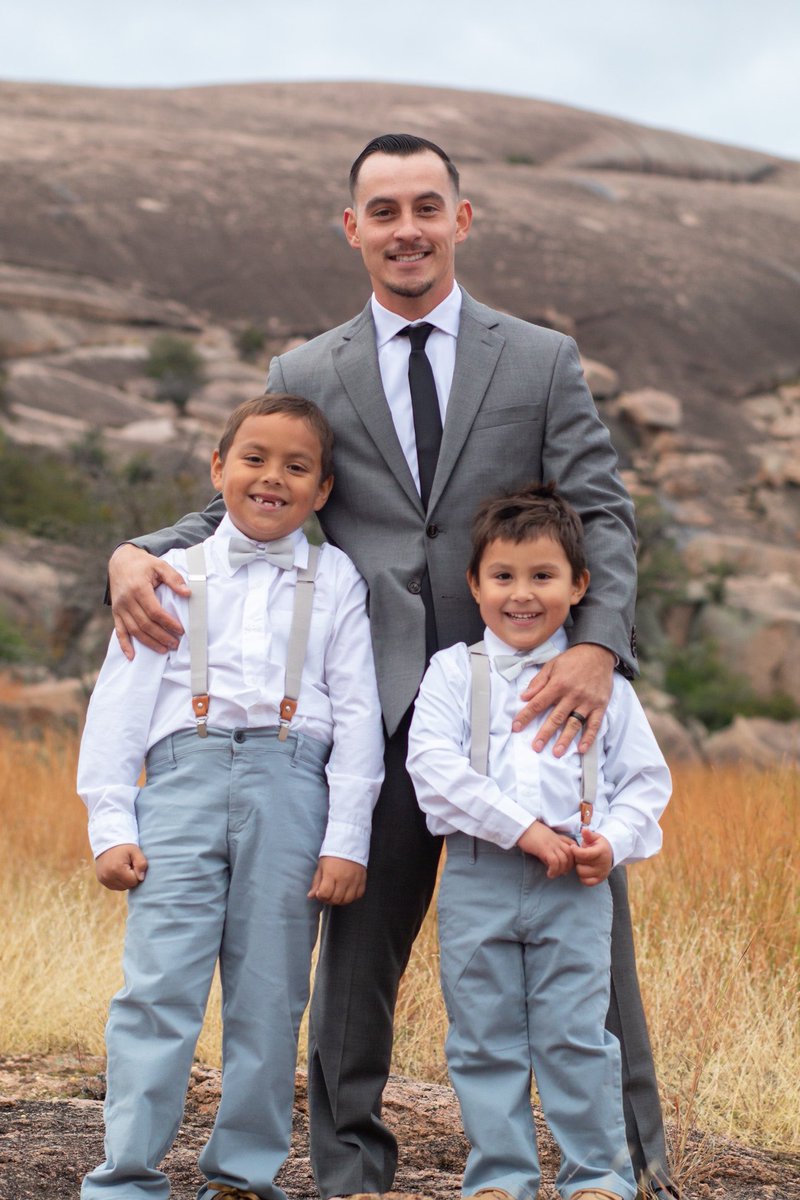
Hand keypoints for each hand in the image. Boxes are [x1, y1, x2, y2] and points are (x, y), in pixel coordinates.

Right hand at [95, 844, 148, 890]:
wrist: (108, 842)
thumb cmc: (124, 847)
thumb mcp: (135, 851)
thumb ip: (141, 864)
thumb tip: (141, 878)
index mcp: (117, 869)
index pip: (134, 881)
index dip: (136, 873)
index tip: (133, 864)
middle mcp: (108, 876)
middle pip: (128, 886)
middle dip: (131, 877)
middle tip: (128, 865)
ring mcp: (103, 879)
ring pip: (122, 887)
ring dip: (125, 880)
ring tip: (123, 867)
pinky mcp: (102, 880)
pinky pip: (115, 886)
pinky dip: (119, 881)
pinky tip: (118, 871)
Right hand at [109, 543, 189, 659]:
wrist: (121, 560)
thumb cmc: (143, 564)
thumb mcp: (160, 565)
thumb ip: (174, 578)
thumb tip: (187, 593)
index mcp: (139, 588)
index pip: (155, 611)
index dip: (168, 623)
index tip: (180, 630)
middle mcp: (127, 600)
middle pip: (145, 624)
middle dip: (161, 636)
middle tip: (175, 644)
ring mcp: (119, 607)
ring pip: (134, 630)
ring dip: (148, 642)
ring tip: (163, 649)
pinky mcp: (116, 612)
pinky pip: (119, 631)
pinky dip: (124, 645)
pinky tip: (132, 656)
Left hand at [307, 856, 366, 904]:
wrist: (349, 843)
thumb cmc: (332, 855)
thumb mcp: (321, 866)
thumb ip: (316, 882)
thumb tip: (311, 896)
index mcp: (331, 874)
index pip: (325, 894)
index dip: (321, 896)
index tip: (320, 892)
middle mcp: (344, 878)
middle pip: (336, 899)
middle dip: (329, 899)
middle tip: (328, 894)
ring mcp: (354, 880)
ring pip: (347, 900)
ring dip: (340, 900)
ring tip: (337, 894)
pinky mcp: (362, 880)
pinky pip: (358, 895)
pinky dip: (352, 896)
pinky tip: (347, 891)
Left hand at [512, 643, 614, 756]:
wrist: (599, 652)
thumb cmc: (573, 659)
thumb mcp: (552, 665)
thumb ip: (538, 682)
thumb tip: (524, 696)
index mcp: (558, 684)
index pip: (538, 703)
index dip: (526, 716)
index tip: (516, 727)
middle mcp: (572, 694)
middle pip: (556, 717)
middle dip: (545, 733)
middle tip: (536, 747)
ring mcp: (587, 701)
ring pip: (574, 723)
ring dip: (565, 739)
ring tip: (557, 752)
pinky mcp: (600, 705)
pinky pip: (595, 724)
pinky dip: (589, 737)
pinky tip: (581, 748)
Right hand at [517, 821, 575, 877]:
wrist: (522, 827)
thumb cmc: (530, 834)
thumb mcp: (544, 840)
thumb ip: (550, 850)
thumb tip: (552, 864)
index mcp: (558, 837)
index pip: (573, 844)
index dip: (574, 855)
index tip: (568, 863)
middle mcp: (557, 840)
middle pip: (571, 854)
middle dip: (569, 866)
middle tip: (562, 872)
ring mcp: (552, 844)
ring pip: (564, 860)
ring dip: (561, 870)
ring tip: (554, 874)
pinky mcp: (544, 849)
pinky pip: (554, 862)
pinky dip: (554, 870)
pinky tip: (549, 873)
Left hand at [574, 829, 612, 885]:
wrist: (610, 854)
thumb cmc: (599, 845)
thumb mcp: (595, 837)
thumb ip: (588, 834)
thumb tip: (584, 830)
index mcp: (601, 851)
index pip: (584, 854)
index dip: (575, 850)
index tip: (573, 847)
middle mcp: (602, 864)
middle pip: (580, 863)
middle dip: (577, 858)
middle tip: (580, 854)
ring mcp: (601, 873)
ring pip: (581, 873)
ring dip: (579, 867)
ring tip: (582, 862)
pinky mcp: (600, 880)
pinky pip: (586, 882)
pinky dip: (582, 877)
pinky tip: (584, 870)